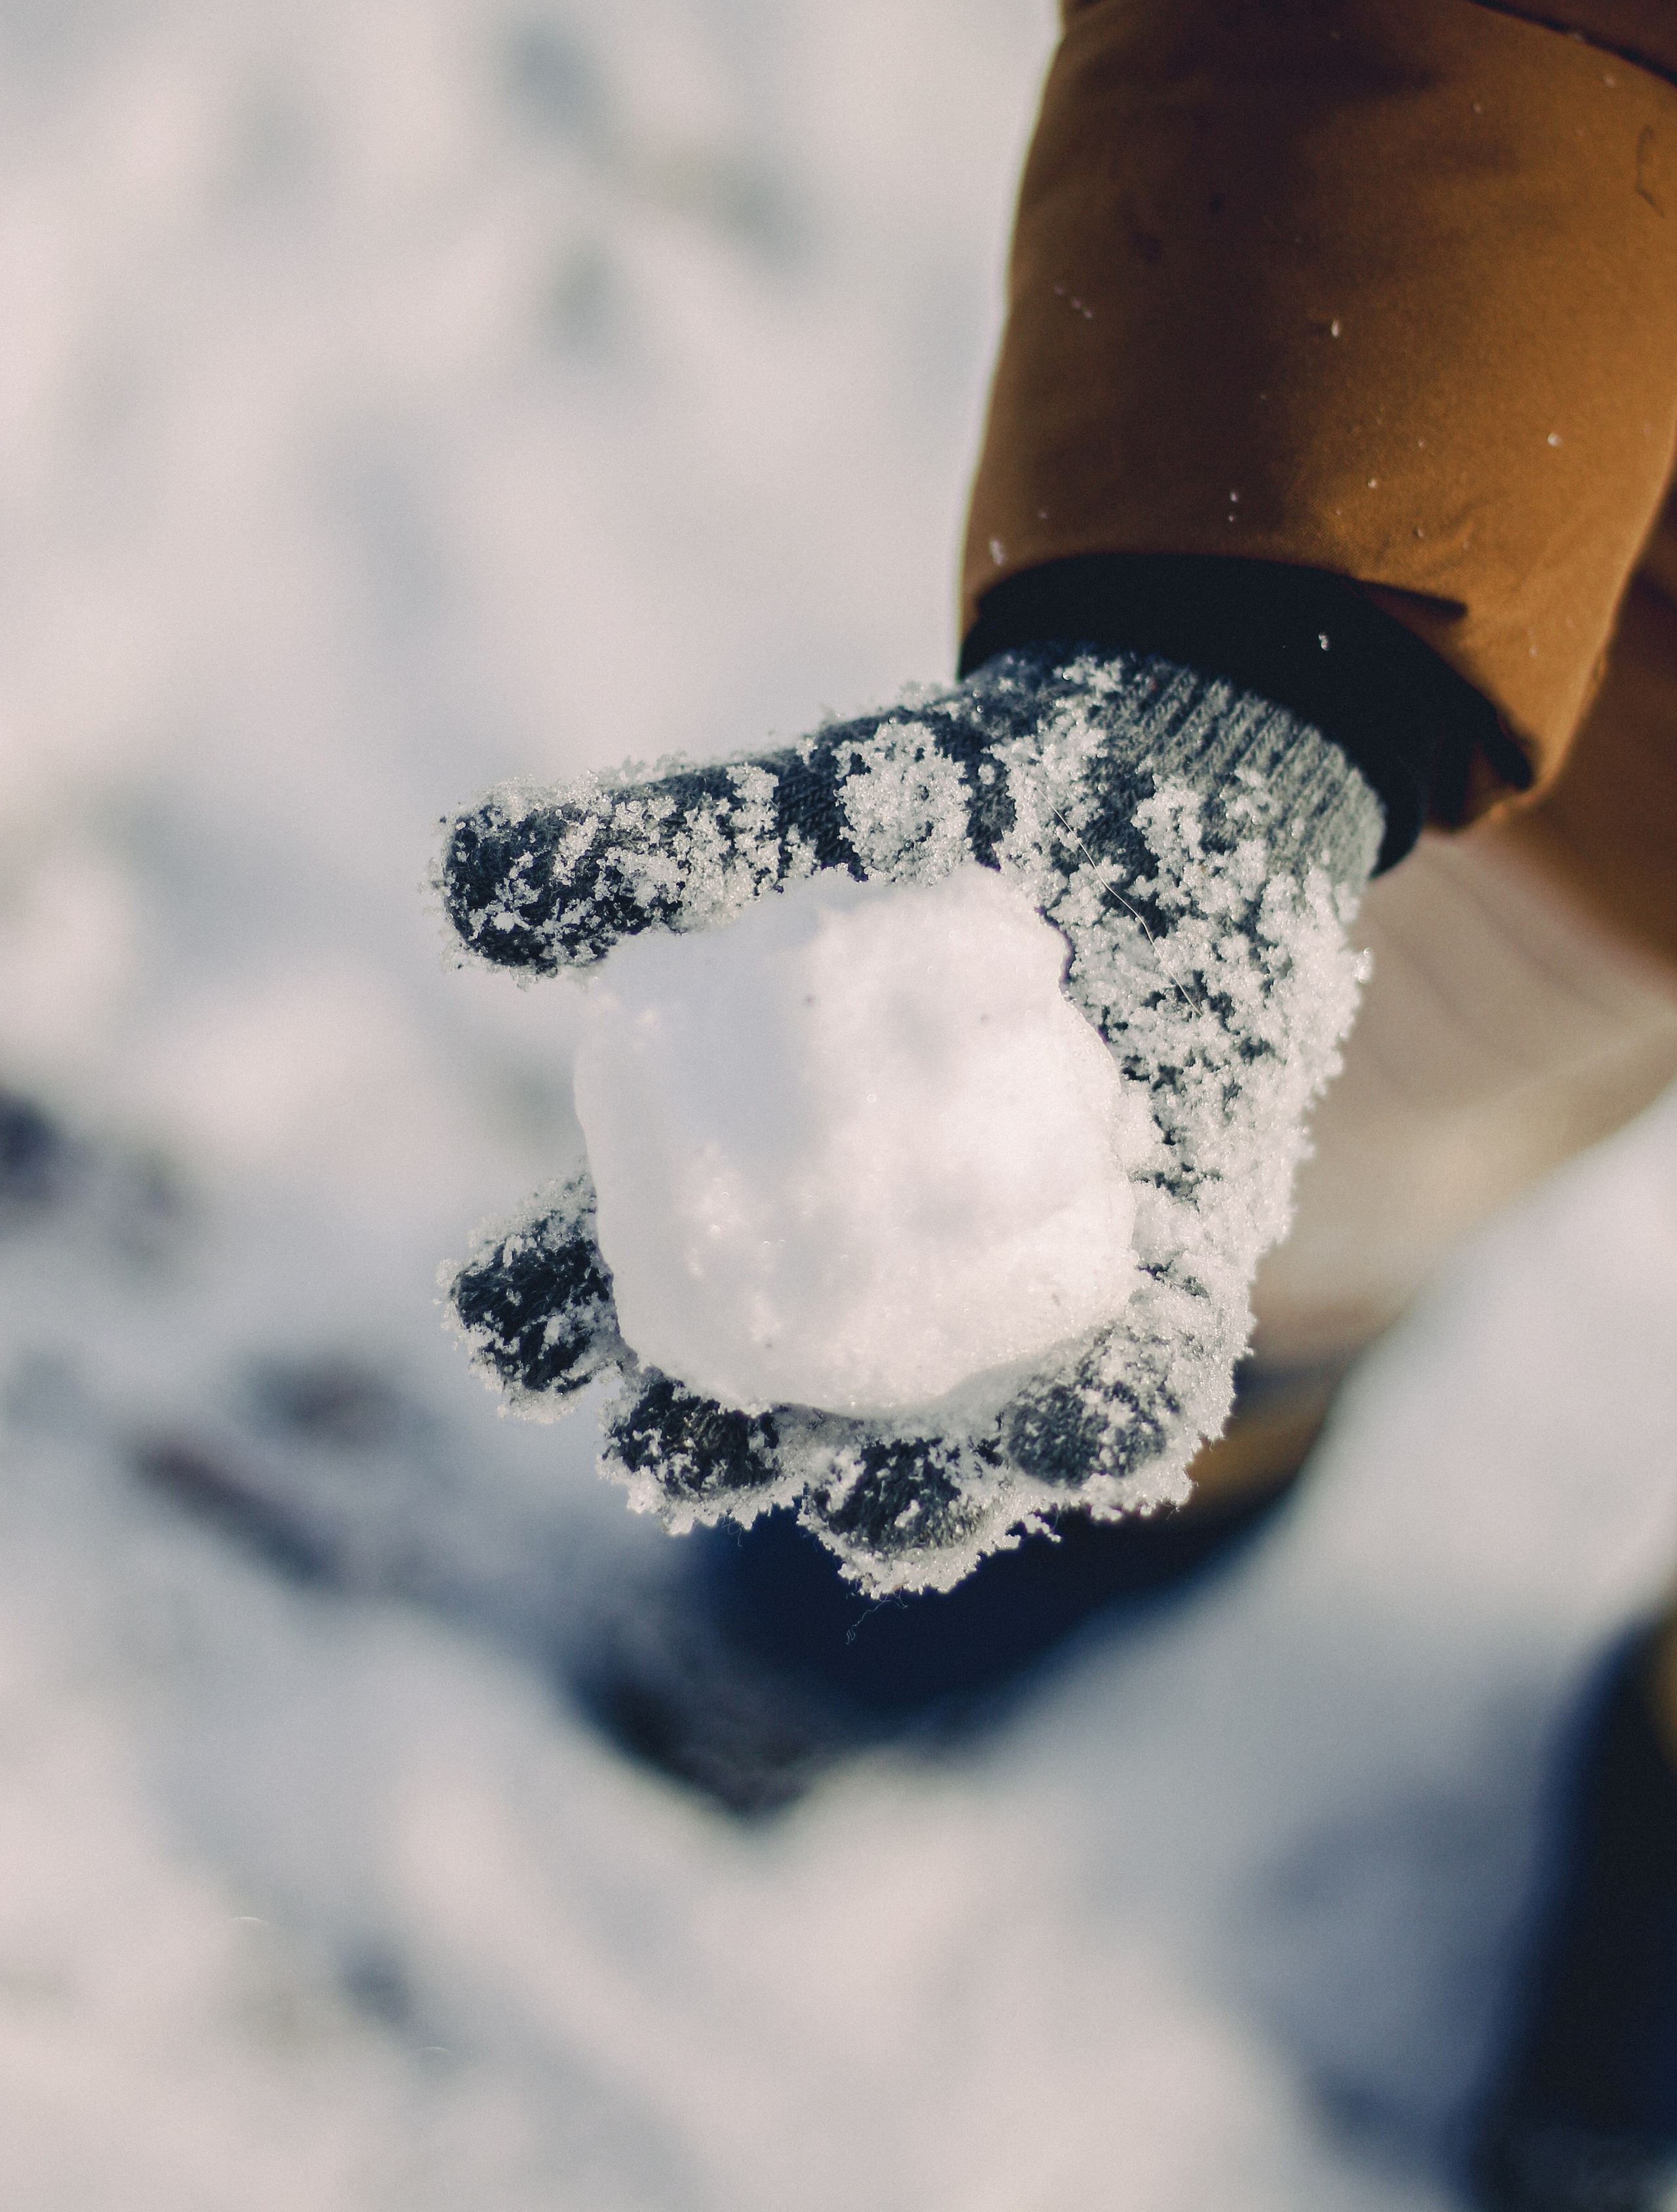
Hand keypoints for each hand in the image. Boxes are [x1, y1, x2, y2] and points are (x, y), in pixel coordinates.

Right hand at [435, 645, 1377, 1591]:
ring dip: (896, 1502)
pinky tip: (1092, 1431)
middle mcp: (840, 1270)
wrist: (1147, 790)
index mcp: (723, 1174)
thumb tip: (459, 886)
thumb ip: (636, 847)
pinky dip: (1101, 1427)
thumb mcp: (780, 810)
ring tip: (877, 1501)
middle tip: (669, 1453)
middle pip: (736, 1412)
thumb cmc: (935, 804)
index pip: (588, 1273)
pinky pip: (1120, 1399)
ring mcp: (985, 1307)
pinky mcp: (1135, 1299)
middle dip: (689, 1457)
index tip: (509, 1333)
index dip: (528, 1318)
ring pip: (922, 1457)